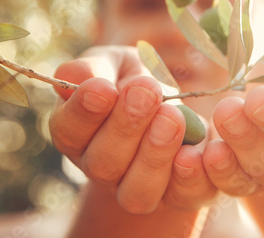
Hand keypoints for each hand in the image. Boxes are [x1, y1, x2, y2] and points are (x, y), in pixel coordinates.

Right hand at [49, 46, 215, 213]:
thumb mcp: (116, 65)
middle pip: (103, 164)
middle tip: (146, 92)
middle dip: (125, 126)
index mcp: (80, 135)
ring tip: (172, 117)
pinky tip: (195, 152)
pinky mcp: (179, 196)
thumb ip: (95, 68)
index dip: (83, 112)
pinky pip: (183, 197)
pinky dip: (190, 178)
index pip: (68, 132)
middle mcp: (103, 170)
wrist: (177, 106)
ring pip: (137, 192)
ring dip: (154, 155)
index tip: (103, 88)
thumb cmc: (136, 82)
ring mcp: (138, 189)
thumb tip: (77, 76)